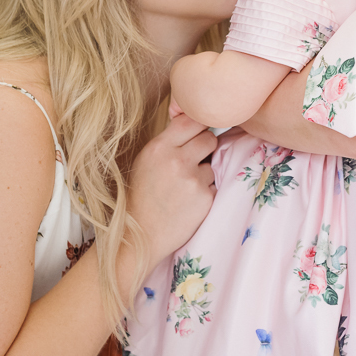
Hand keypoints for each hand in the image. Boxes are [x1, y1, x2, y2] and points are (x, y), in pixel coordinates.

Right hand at [128, 113, 216, 267]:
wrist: (141, 234)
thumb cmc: (141, 196)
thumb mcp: (145, 161)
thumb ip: (168, 143)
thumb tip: (194, 123)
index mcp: (159, 148)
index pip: (191, 121)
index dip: (198, 127)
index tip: (198, 134)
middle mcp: (177, 160)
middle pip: (209, 138)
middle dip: (206, 148)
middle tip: (194, 161)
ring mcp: (193, 180)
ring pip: (212, 164)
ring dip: (204, 173)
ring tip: (185, 188)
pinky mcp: (205, 198)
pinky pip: (214, 185)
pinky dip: (206, 192)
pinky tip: (189, 202)